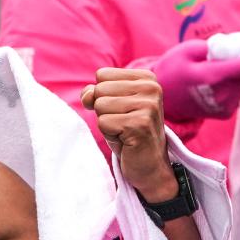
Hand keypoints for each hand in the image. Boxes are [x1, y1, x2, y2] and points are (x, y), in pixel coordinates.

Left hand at [82, 68, 176, 201]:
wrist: (148, 163)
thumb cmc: (127, 132)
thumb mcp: (109, 106)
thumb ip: (94, 93)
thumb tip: (87, 95)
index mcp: (146, 78)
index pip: (102, 75)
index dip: (102, 95)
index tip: (120, 110)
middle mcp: (151, 88)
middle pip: (99, 90)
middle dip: (103, 110)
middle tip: (122, 123)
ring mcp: (148, 105)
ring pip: (100, 106)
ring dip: (106, 123)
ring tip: (124, 131)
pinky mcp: (140, 123)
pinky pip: (103, 123)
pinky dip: (109, 134)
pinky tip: (125, 139)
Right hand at [153, 36, 239, 121]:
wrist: (158, 101)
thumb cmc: (169, 72)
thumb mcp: (186, 50)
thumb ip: (214, 47)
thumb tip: (234, 49)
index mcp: (211, 77)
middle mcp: (221, 95)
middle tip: (239, 49)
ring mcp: (224, 106)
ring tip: (226, 64)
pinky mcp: (225, 113)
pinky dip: (237, 81)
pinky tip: (223, 77)